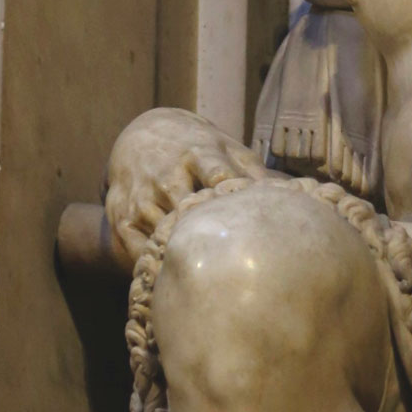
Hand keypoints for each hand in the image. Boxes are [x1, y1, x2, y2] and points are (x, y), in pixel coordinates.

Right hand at [104, 107, 263, 262]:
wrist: (142, 134)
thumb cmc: (197, 147)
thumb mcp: (225, 147)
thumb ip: (254, 171)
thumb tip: (290, 197)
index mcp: (198, 153)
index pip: (217, 175)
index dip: (232, 198)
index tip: (250, 223)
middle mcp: (166, 174)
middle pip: (185, 209)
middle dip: (205, 234)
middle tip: (232, 265)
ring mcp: (141, 195)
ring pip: (159, 231)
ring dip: (178, 253)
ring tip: (205, 277)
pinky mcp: (120, 213)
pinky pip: (132, 247)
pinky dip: (150, 264)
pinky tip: (170, 276)